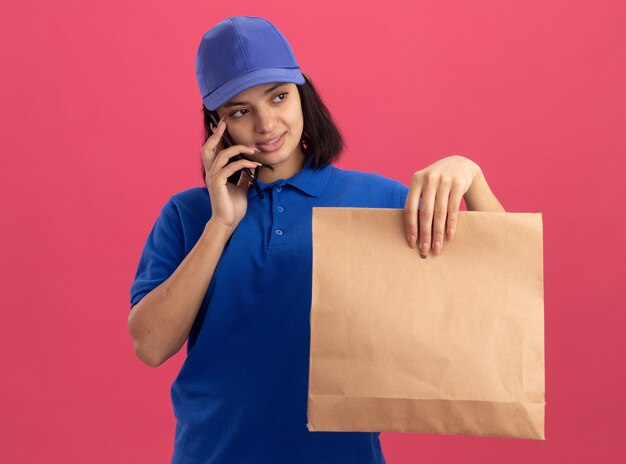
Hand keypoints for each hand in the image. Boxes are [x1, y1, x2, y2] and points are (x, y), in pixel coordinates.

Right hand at [201, 117, 261, 231]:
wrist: (228, 222)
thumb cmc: (233, 207)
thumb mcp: (241, 187)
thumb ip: (242, 177)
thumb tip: (249, 168)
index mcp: (215, 172)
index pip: (213, 150)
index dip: (216, 137)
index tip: (222, 125)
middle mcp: (211, 172)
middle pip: (208, 147)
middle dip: (216, 134)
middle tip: (224, 123)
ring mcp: (213, 177)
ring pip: (222, 154)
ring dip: (238, 149)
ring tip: (253, 149)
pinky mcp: (217, 182)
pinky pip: (230, 167)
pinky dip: (243, 164)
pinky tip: (254, 165)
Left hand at [404, 155, 479, 257]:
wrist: (460, 164)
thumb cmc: (437, 181)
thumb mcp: (424, 184)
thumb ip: (416, 200)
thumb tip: (410, 231)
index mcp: (416, 180)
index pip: (410, 208)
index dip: (410, 227)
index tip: (412, 243)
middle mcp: (429, 179)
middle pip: (425, 213)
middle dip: (425, 235)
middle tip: (424, 251)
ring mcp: (444, 180)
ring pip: (440, 213)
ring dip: (438, 233)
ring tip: (437, 248)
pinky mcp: (458, 184)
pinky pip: (453, 209)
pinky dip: (451, 224)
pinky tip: (449, 236)